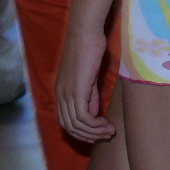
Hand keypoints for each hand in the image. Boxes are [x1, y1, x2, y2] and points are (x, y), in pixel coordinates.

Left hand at [56, 27, 112, 143]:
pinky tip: (106, 123)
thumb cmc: (88, 49)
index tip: (97, 133)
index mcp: (60, 92)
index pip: (65, 121)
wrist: (85, 33)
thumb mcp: (88, 78)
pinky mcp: (76, 91)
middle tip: (106, 135)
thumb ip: (89, 96)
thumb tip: (92, 115)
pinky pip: (83, 117)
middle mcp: (60, 96)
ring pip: (76, 125)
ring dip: (94, 132)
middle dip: (88, 135)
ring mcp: (67, 94)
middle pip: (69, 127)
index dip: (81, 131)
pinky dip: (95, 124)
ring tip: (110, 131)